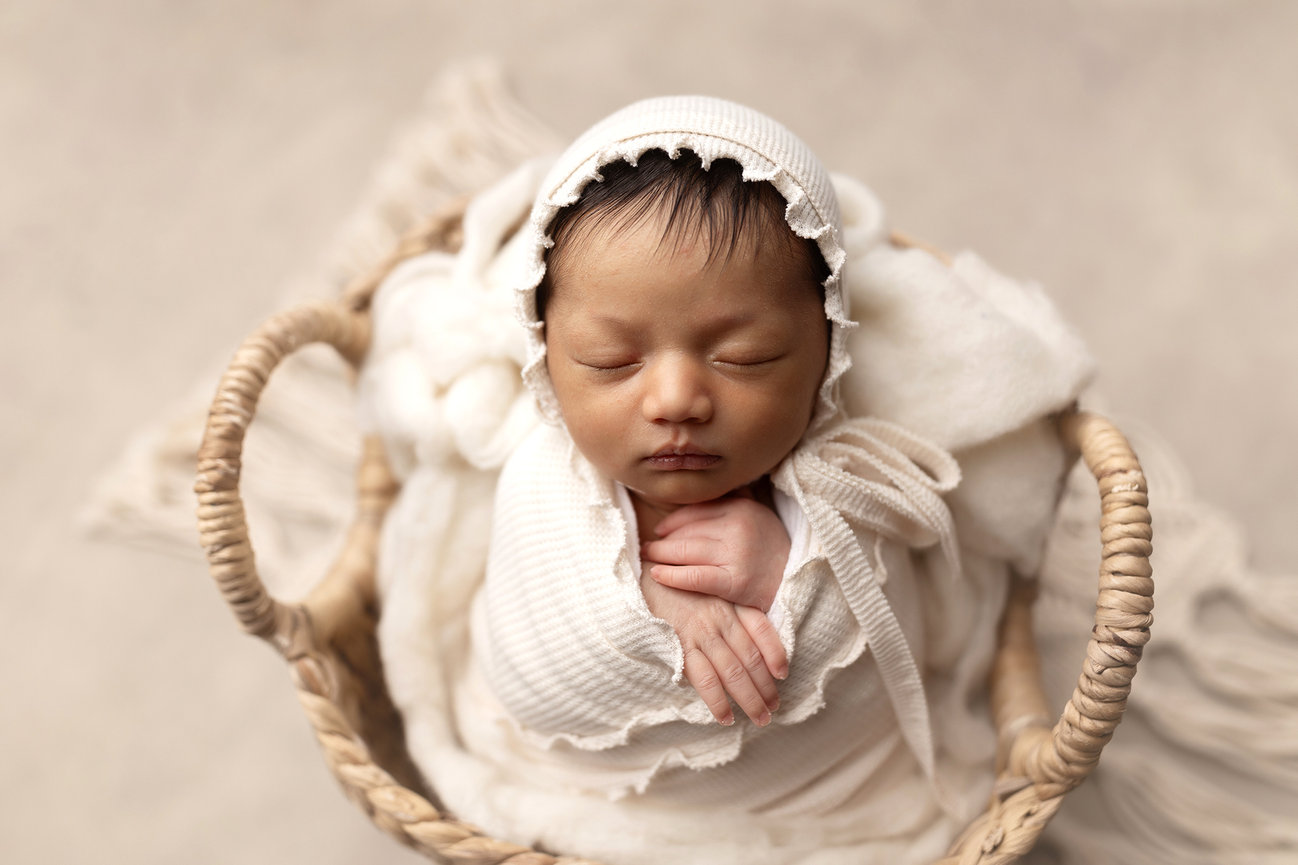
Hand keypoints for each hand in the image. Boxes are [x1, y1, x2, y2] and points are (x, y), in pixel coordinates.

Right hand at [640, 574, 785, 725]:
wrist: (641, 579)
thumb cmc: (674, 586)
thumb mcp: (706, 589)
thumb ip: (726, 610)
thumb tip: (745, 641)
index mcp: (729, 603)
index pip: (761, 629)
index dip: (776, 652)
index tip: (783, 673)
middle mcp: (720, 618)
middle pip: (751, 657)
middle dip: (766, 687)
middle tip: (774, 707)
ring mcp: (701, 633)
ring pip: (733, 672)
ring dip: (750, 699)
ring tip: (760, 718)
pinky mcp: (681, 647)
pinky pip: (705, 679)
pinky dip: (718, 701)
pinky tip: (726, 717)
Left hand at [642, 496, 790, 611]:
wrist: (796, 581)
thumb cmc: (770, 548)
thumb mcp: (757, 515)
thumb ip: (734, 498)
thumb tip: (704, 480)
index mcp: (740, 508)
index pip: (695, 512)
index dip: (672, 521)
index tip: (659, 530)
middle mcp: (738, 527)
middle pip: (687, 532)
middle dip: (663, 541)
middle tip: (647, 547)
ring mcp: (736, 555)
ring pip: (687, 552)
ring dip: (661, 555)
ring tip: (648, 558)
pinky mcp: (735, 582)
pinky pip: (695, 577)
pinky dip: (672, 576)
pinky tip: (657, 575)